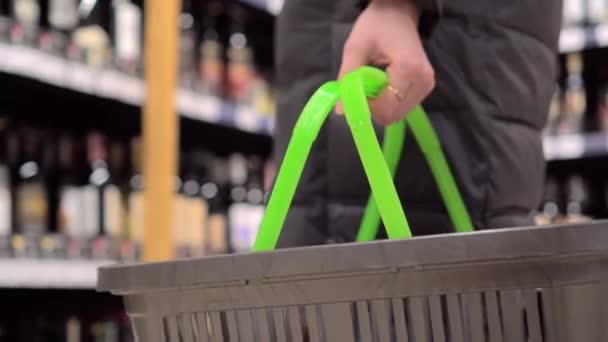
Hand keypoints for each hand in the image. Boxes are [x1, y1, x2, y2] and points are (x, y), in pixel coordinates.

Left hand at [336, 0, 434, 124]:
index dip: (367, 107)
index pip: (387, 108)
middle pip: (393, 115)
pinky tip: (382, 86)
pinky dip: (388, 103)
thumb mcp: (355, 48)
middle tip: (362, 89)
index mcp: (409, 68)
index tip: (354, 93)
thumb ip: (348, 79)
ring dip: (380, 106)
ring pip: (398, 114)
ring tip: (372, 84)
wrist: (398, 13)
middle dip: (373, 108)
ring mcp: (427, 85)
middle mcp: (423, 81)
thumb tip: (341, 111)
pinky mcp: (426, 87)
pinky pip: (402, 107)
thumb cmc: (376, 25)